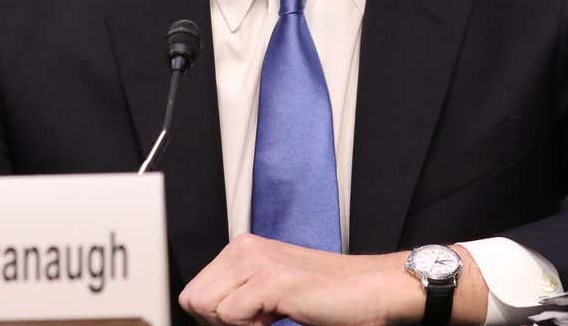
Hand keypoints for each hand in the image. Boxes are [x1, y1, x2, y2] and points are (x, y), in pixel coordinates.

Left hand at [180, 236, 489, 325]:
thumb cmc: (330, 296)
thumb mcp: (272, 293)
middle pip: (194, 300)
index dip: (214, 317)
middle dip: (221, 320)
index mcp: (242, 249)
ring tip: (271, 317)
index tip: (247, 319)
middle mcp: (244, 249)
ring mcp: (256, 262)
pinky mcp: (271, 280)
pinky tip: (280, 317)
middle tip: (260, 319)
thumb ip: (239, 296)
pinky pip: (230, 316)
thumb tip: (206, 315)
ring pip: (207, 307)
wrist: (374, 290)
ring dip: (236, 323)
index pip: (193, 291)